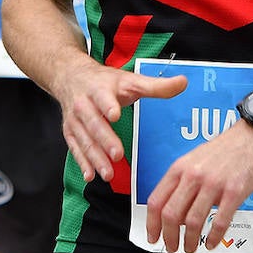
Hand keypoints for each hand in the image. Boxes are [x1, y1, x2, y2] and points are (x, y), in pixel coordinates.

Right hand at [56, 61, 186, 183]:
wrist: (71, 77)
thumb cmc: (104, 82)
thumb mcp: (129, 80)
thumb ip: (156, 86)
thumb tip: (183, 82)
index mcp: (100, 89)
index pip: (103, 97)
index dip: (108, 105)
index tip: (115, 114)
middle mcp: (85, 104)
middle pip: (94, 123)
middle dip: (105, 139)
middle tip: (118, 154)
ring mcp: (75, 120)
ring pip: (85, 140)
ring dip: (95, 157)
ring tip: (107, 173)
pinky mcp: (70, 132)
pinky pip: (75, 149)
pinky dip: (82, 163)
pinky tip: (90, 175)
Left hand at [144, 121, 252, 252]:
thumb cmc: (224, 149)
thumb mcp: (194, 160)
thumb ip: (181, 184)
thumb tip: (173, 213)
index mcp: (180, 168)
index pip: (157, 201)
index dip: (152, 224)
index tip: (153, 236)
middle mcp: (193, 176)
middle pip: (171, 215)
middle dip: (169, 237)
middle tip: (172, 247)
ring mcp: (213, 184)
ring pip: (193, 222)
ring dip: (190, 241)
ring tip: (190, 247)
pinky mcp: (234, 192)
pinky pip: (220, 222)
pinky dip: (213, 238)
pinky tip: (211, 243)